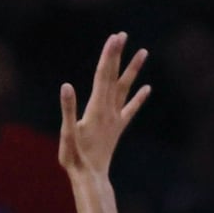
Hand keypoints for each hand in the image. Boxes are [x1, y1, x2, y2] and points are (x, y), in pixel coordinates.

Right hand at [59, 32, 149, 176]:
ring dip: (133, 70)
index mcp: (96, 108)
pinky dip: (139, 98)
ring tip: (143, 52)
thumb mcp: (67, 132)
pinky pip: (130, 110)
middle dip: (117, 55)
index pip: (103, 75)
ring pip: (125, 89)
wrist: (91, 177)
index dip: (108, 55)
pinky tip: (147, 88)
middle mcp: (109, 110)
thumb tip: (66, 86)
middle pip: (114, 77)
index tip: (114, 38)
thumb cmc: (75, 157)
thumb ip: (68, 109)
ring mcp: (115, 119)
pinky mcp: (117, 128)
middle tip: (122, 35)